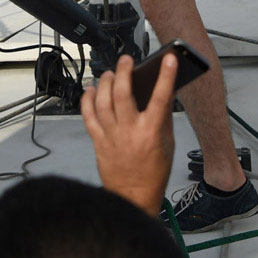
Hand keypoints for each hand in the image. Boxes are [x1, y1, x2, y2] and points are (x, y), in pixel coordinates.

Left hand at [81, 53, 176, 216]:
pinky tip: (91, 90)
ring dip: (105, 83)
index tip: (170, 59)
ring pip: (103, 102)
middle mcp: (130, 132)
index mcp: (151, 132)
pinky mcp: (98, 142)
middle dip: (124, 71)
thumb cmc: (153, 173)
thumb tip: (166, 91)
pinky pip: (88, 116)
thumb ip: (164, 116)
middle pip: (123, 94)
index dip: (166, 76)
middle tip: (127, 60)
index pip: (161, 98)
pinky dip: (87, 100)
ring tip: (110, 74)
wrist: (134, 197)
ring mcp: (111, 136)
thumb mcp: (167, 143)